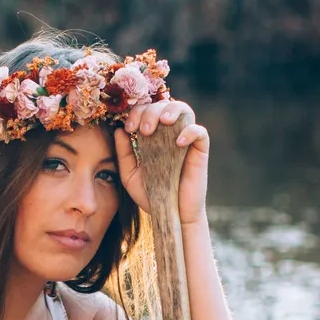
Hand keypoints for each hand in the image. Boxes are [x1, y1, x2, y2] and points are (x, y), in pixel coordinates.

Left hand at [113, 100, 209, 226]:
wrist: (170, 214)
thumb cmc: (151, 195)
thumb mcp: (130, 175)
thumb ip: (124, 154)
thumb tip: (119, 130)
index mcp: (152, 136)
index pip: (146, 111)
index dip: (137, 112)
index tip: (129, 128)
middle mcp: (169, 134)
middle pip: (163, 105)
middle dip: (151, 112)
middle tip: (144, 130)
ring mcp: (185, 141)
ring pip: (184, 110)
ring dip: (173, 110)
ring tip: (164, 122)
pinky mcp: (200, 152)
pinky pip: (200, 132)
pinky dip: (190, 131)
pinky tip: (178, 143)